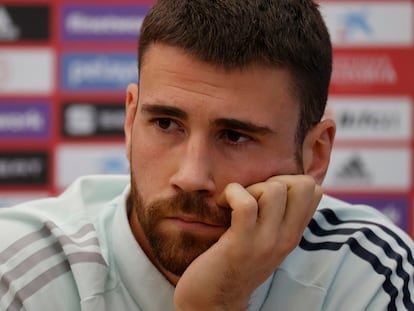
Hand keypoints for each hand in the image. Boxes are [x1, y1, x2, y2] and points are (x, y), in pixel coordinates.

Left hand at [174, 175, 321, 310]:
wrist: (213, 301)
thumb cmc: (235, 264)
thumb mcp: (266, 241)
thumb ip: (277, 217)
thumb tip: (277, 184)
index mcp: (293, 234)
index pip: (314, 189)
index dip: (289, 180)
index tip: (265, 193)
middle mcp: (286, 237)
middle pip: (303, 184)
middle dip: (275, 179)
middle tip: (252, 195)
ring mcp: (265, 242)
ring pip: (275, 190)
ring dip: (251, 188)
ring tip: (235, 203)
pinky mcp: (240, 244)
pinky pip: (245, 203)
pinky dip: (232, 194)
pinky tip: (222, 204)